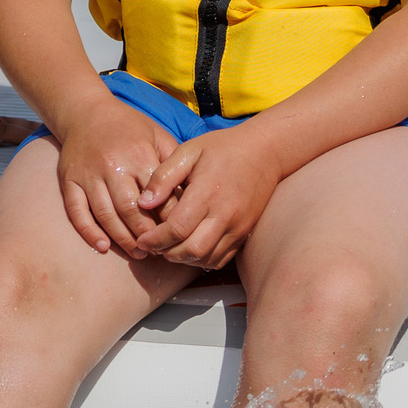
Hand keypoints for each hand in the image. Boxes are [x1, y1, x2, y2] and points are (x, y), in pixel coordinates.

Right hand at [51, 95, 179, 256]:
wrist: (86, 111)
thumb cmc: (128, 126)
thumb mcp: (157, 135)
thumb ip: (173, 163)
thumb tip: (192, 195)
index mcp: (139, 155)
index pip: (158, 197)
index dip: (169, 221)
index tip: (178, 235)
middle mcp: (113, 166)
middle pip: (131, 211)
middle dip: (147, 236)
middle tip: (158, 251)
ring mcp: (89, 174)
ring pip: (106, 215)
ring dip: (123, 239)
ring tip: (137, 253)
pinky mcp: (70, 180)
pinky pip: (77, 211)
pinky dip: (89, 231)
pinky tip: (103, 246)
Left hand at [134, 127, 282, 269]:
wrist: (265, 152)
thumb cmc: (222, 148)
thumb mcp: (188, 152)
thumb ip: (163, 177)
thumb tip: (143, 202)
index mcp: (207, 193)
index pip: (177, 229)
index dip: (155, 239)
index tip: (142, 239)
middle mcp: (225, 215)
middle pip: (191, 250)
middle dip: (167, 253)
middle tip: (153, 246)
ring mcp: (238, 227)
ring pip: (206, 258)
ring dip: (183, 259)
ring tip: (168, 247)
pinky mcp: (245, 233)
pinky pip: (221, 258)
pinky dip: (202, 259)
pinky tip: (189, 247)